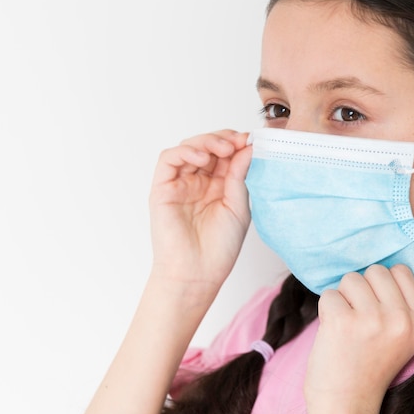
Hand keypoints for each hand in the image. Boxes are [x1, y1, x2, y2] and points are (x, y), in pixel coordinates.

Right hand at [149, 130, 251, 296]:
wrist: (198, 273)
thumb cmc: (219, 248)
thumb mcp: (239, 207)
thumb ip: (240, 176)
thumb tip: (248, 147)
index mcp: (218, 186)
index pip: (225, 155)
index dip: (237, 144)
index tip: (250, 141)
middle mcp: (198, 182)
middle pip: (207, 147)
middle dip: (223, 139)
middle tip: (237, 142)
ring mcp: (180, 184)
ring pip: (188, 148)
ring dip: (206, 142)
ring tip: (223, 149)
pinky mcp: (162, 189)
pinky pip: (168, 160)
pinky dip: (185, 152)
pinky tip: (202, 159)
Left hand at [305, 264, 413, 413]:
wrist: (347, 407)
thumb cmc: (368, 370)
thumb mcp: (401, 338)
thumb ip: (398, 305)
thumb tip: (376, 267)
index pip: (401, 272)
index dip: (381, 286)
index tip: (375, 310)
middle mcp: (401, 319)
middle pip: (376, 271)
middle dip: (361, 290)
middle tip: (358, 320)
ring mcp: (373, 319)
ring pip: (351, 279)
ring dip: (343, 299)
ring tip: (346, 328)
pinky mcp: (343, 321)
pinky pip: (329, 294)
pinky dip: (326, 311)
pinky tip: (333, 334)